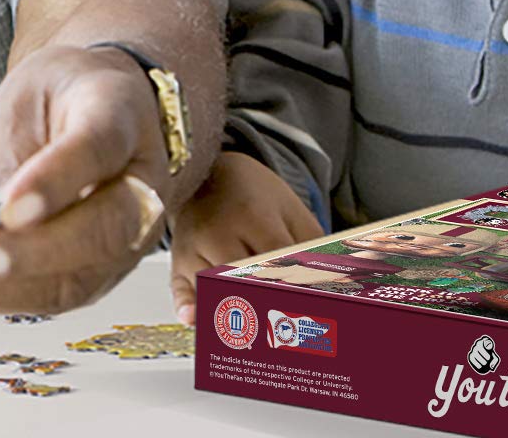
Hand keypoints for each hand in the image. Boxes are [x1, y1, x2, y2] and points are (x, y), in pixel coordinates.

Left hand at [0, 44, 173, 313]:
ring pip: (81, 276)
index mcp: (122, 117)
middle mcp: (141, 182)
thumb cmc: (64, 98)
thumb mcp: (34, 93)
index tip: (10, 208)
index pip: (98, 150)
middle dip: (34, 253)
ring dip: (7, 287)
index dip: (55, 181)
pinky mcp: (102, 268)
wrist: (99, 107)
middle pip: (106, 229)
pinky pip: (57, 294)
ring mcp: (130, 234)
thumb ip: (21, 151)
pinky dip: (3, 296)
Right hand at [167, 151, 325, 321]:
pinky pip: (179, 287)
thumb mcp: (291, 210)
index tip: (312, 309)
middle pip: (242, 278)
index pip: (275, 260)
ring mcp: (193, 247)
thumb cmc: (255, 196)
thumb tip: (330, 284)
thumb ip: (311, 246)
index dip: (294, 287)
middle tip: (290, 329)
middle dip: (266, 303)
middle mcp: (217, 231)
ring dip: (233, 311)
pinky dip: (186, 305)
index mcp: (252, 215)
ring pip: (212, 288)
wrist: (209, 173)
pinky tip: (194, 320)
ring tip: (258, 334)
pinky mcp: (177, 260)